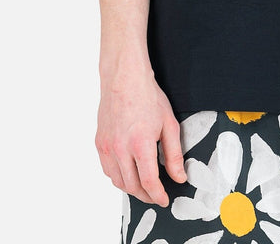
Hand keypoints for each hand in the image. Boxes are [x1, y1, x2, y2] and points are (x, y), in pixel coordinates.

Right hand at [95, 67, 187, 205]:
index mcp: (140, 144)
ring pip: (118, 181)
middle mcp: (120, 148)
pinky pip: (108, 170)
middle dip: (146, 196)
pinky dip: (118, 178)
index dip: (158, 195)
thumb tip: (179, 176)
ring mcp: (107, 147)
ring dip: (131, 189)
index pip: (149, 182)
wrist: (125, 79)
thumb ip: (174, 154)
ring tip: (143, 188)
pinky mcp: (99, 143)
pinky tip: (128, 174)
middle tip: (156, 196)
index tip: (164, 200)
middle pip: (132, 186)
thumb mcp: (169, 124)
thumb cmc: (148, 98)